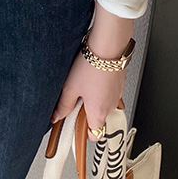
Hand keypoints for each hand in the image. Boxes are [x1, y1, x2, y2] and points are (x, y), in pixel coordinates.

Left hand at [50, 2, 134, 141]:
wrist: (109, 43)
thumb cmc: (92, 65)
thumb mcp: (70, 87)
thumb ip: (63, 106)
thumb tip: (56, 116)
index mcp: (99, 112)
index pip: (93, 134)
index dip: (81, 130)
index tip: (72, 122)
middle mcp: (111, 105)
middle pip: (98, 117)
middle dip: (86, 110)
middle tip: (75, 97)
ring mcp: (118, 93)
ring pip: (104, 102)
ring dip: (94, 97)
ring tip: (83, 81)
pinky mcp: (120, 81)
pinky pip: (110, 89)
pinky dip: (102, 85)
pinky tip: (93, 72)